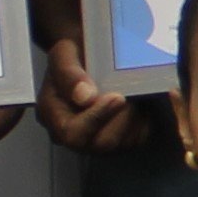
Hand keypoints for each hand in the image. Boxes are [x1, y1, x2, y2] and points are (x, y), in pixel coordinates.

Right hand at [35, 36, 170, 154]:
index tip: (116, 97)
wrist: (89, 55)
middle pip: (101, 143)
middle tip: (129, 93)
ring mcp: (98, 140)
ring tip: (133, 93)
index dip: (96, 119)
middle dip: (121, 118)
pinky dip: (144, 120)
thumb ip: (69, 74)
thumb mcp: (64, 53)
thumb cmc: (74, 53)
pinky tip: (140, 101)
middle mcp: (74, 135)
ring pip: (124, 143)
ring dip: (134, 118)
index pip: (73, 133)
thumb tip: (85, 97)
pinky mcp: (121, 139)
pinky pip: (139, 138)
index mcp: (53, 116)